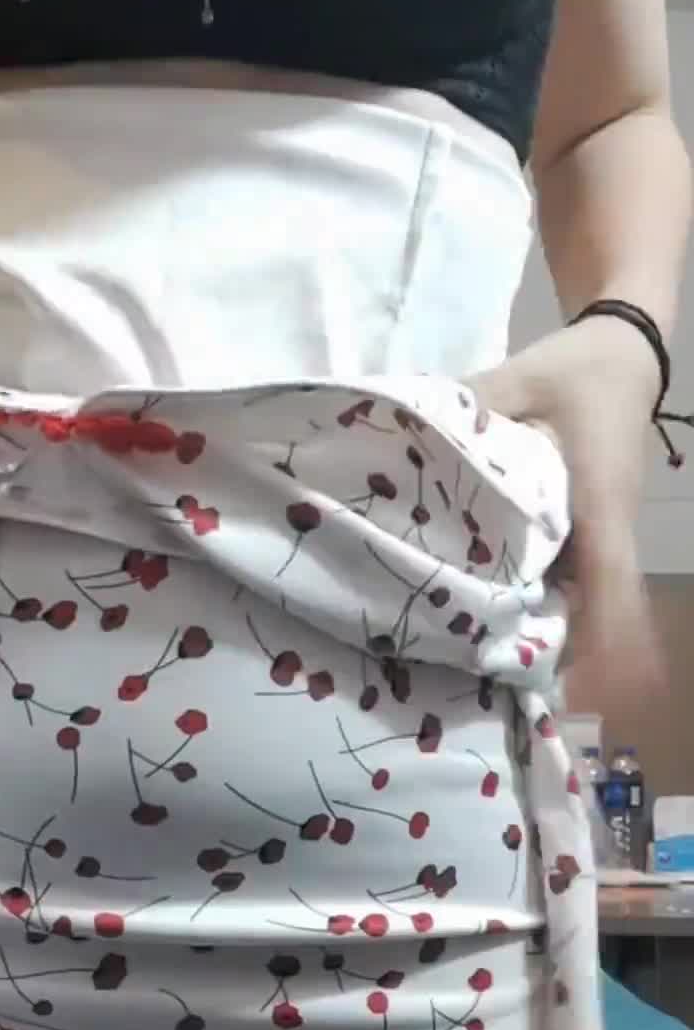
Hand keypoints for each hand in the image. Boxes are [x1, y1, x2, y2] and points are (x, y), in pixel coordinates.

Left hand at [465, 314, 663, 710]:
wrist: (625, 349)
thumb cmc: (576, 370)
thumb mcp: (518, 380)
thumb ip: (467, 410)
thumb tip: (405, 434)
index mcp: (601, 500)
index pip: (612, 582)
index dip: (600, 637)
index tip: (570, 680)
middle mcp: (611, 529)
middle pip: (599, 611)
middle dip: (559, 650)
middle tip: (497, 680)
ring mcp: (605, 533)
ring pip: (586, 600)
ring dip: (551, 630)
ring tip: (490, 662)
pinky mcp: (593, 529)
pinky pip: (576, 578)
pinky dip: (547, 602)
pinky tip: (498, 616)